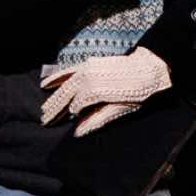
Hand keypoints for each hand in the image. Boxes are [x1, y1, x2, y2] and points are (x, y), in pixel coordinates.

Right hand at [40, 48, 172, 135]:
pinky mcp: (90, 64)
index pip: (75, 105)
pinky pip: (69, 71)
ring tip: (44, 109)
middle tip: (45, 121)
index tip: (58, 124)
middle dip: (55, 109)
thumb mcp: (123, 109)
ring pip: (65, 85)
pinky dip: (57, 77)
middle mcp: (88, 78)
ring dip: (54, 97)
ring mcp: (88, 69)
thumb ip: (99, 119)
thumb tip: (78, 132)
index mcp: (96, 91)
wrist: (150, 66)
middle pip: (66, 95)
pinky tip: (45, 84)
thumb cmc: (141, 91)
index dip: (67, 115)